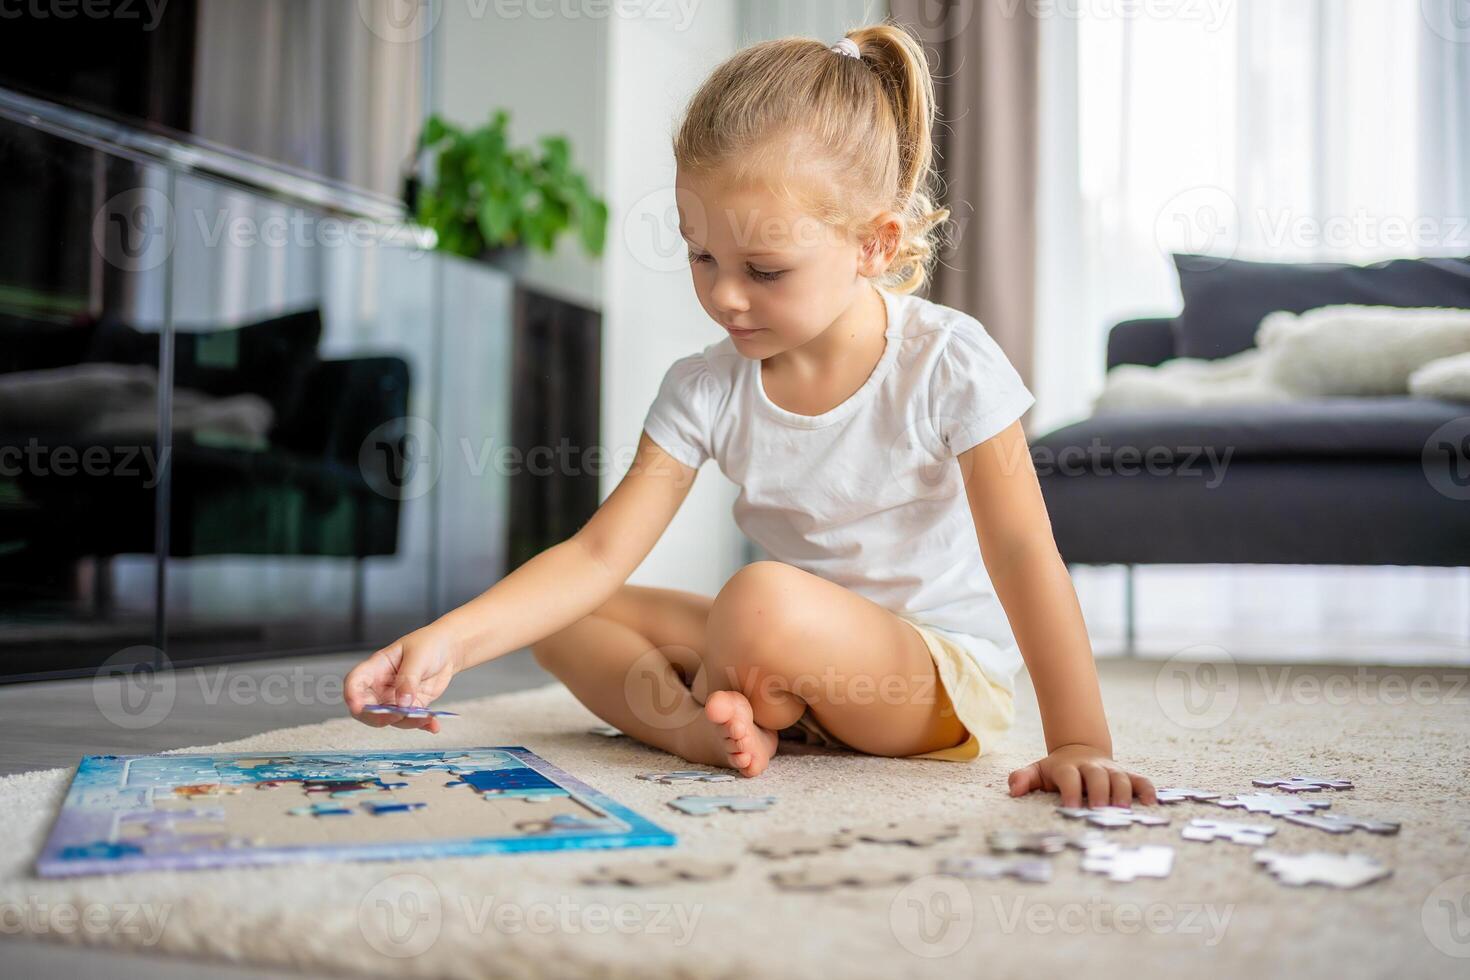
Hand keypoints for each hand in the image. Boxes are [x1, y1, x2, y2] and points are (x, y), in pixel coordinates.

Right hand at [343, 625, 461, 733]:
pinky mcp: (410, 706)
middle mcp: (381, 685)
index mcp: (377, 667)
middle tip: (398, 716)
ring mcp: (394, 698)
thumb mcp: (418, 657)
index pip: (355, 682)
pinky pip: (410, 721)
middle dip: (378, 716)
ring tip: (425, 717)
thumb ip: (408, 680)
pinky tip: (432, 724)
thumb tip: (402, 703)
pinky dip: (421, 724)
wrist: (447, 650)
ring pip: (389, 718)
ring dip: (406, 722)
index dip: (352, 695)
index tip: (357, 706)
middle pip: (367, 708)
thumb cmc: (428, 644)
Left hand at [1007, 744, 1156, 807]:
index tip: (1071, 807)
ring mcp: (1111, 770)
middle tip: (1099, 810)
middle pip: (1098, 776)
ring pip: (1121, 778)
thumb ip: (1023, 779)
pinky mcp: (1127, 775)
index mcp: (1068, 767)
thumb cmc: (1056, 771)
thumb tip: (1014, 790)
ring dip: (1124, 793)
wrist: (1080, 751)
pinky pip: (1140, 780)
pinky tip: (1151, 804)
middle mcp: (1092, 767)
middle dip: (1099, 792)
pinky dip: (1147, 790)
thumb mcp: (1037, 771)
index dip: (1070, 790)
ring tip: (1123, 810)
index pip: (1069, 777)